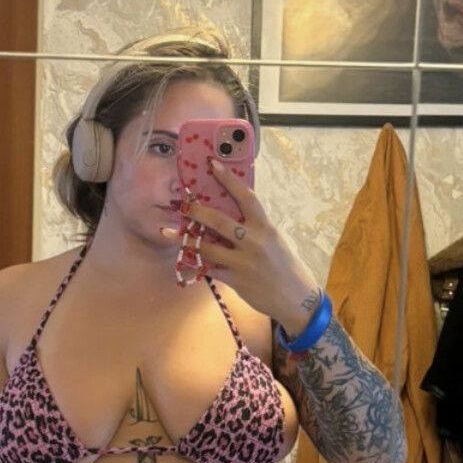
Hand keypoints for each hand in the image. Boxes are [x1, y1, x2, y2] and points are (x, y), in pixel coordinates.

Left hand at [160, 159, 319, 335]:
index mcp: (265, 227)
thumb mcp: (273, 240)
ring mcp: (243, 262)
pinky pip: (209, 269)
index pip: (246, 197)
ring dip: (185, 239)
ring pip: (207, 247)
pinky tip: (182, 258)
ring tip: (167, 232)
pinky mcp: (235, 280)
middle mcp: (253, 242)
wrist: (294, 297)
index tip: (212, 165)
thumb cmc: (283, 266)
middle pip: (219, 221)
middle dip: (197, 211)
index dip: (228, 179)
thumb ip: (254, 227)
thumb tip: (231, 211)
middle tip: (182, 205)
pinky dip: (195, 263)